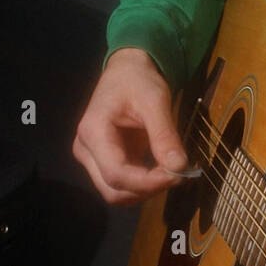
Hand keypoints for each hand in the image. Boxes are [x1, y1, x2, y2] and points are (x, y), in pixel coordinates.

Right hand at [73, 48, 187, 204]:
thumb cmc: (138, 81)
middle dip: (148, 189)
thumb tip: (179, 167)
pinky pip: (122, 185)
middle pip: (113, 190)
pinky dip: (144, 185)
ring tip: (171, 171)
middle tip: (178, 175)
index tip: (178, 174)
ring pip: (116, 193)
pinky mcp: (103, 163)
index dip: (148, 182)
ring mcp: (91, 159)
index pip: (116, 174)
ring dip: (146, 191)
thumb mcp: (156, 101)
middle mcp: (85, 150)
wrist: (126, 72)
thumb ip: (165, 134)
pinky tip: (162, 171)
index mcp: (92, 132)